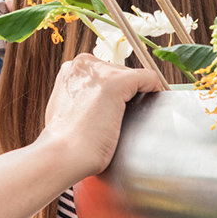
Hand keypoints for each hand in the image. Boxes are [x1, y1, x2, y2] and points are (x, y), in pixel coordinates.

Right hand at [39, 54, 159, 178]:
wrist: (63, 153)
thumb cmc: (63, 142)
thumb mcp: (65, 109)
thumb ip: (79, 98)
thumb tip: (93, 104)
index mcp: (71, 69)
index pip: (103, 72)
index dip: (112, 90)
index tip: (116, 106)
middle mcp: (84, 64)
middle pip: (118, 72)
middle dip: (123, 92)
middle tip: (121, 116)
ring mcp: (100, 72)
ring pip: (131, 76)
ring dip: (136, 94)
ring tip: (132, 116)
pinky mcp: (116, 82)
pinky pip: (147, 78)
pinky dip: (153, 88)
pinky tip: (153, 100)